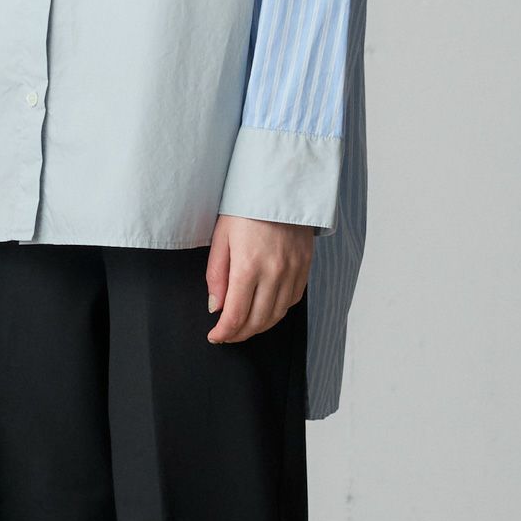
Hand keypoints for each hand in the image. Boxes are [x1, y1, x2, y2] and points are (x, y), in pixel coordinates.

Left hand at [204, 213, 313, 343]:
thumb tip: (215, 307)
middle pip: (258, 320)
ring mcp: (293, 270)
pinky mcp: (305, 265)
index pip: (236, 315)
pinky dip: (279, 311)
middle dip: (240, 334)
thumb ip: (216, 275)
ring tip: (246, 326)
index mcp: (248, 265)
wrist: (280, 184)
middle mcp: (274, 272)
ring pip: (277, 314)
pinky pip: (293, 300)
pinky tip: (267, 309)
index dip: (224, 332)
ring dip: (260, 326)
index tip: (215, 336)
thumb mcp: (221, 236)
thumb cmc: (245, 207)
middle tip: (228, 334)